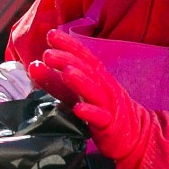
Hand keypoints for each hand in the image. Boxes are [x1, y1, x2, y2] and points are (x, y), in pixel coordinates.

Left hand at [29, 29, 157, 168]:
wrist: (135, 134)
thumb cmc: (101, 110)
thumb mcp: (77, 94)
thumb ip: (55, 82)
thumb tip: (33, 66)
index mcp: (97, 76)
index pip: (83, 56)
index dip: (69, 44)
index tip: (52, 34)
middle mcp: (104, 86)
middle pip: (87, 71)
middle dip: (68, 60)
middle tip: (48, 54)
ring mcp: (109, 105)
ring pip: (94, 91)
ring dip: (80, 81)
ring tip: (66, 73)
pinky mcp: (110, 126)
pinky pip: (100, 118)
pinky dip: (90, 112)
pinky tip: (78, 108)